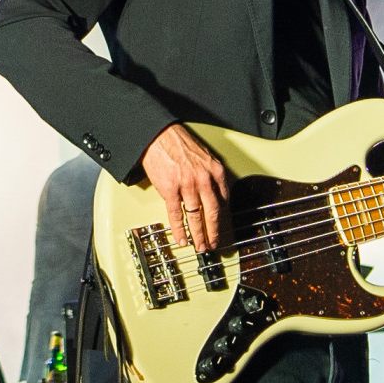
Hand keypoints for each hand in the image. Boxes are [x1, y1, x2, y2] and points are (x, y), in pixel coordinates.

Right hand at [141, 124, 231, 251]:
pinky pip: (177, 214)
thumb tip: (214, 196)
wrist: (159, 136)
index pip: (224, 201)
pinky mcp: (170, 189)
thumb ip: (211, 177)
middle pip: (213, 212)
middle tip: (215, 245)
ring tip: (200, 246)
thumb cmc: (179, 144)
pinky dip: (180, 229)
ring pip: (196, 216)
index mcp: (215, 171)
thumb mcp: (204, 158)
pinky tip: (182, 238)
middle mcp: (204, 179)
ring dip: (199, 235)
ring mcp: (187, 185)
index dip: (224, 219)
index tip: (224, 229)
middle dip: (214, 232)